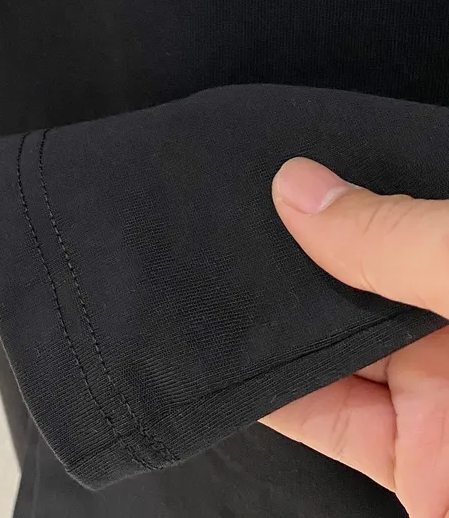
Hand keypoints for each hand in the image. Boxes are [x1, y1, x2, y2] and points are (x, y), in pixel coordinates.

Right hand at [260, 157, 448, 517]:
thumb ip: (400, 236)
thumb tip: (299, 188)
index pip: (394, 216)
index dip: (336, 191)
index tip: (273, 174)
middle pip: (356, 281)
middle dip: (294, 258)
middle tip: (227, 226)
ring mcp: (439, 396)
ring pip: (331, 351)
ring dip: (276, 328)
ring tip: (213, 285)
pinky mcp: (414, 465)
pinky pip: (325, 419)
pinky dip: (276, 395)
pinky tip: (238, 357)